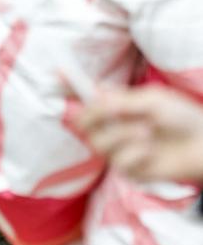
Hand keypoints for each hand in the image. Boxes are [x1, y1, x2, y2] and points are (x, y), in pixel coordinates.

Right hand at [77, 85, 202, 183]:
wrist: (202, 144)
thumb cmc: (180, 116)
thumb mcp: (150, 100)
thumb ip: (120, 102)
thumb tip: (93, 101)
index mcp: (116, 104)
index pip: (85, 96)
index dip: (69, 86)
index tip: (56, 75)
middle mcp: (113, 126)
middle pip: (83, 122)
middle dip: (94, 115)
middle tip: (112, 110)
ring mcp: (119, 148)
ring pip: (100, 142)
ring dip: (124, 134)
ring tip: (147, 131)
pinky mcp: (129, 170)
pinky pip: (119, 161)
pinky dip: (136, 153)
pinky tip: (152, 151)